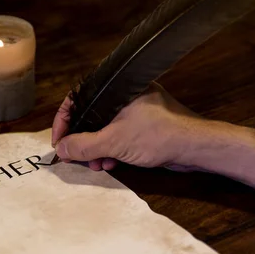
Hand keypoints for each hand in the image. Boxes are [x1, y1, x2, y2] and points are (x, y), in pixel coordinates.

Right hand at [51, 82, 206, 170]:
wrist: (195, 147)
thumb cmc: (160, 135)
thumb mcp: (113, 142)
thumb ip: (83, 145)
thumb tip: (61, 148)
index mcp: (116, 89)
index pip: (77, 100)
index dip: (63, 122)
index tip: (59, 142)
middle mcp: (124, 96)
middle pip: (89, 116)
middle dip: (81, 140)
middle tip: (75, 157)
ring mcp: (134, 110)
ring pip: (103, 128)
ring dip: (95, 148)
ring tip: (96, 164)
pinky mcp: (143, 124)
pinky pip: (117, 134)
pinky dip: (110, 148)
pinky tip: (111, 163)